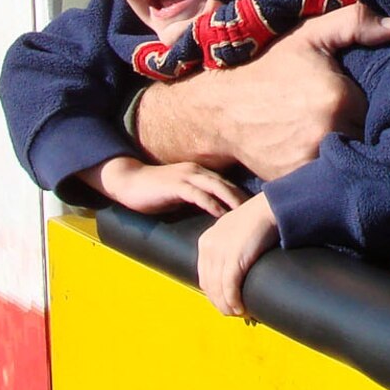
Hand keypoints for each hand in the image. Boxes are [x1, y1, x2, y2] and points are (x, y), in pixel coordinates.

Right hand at [86, 157, 245, 216]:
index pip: (227, 185)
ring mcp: (187, 177)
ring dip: (233, 202)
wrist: (129, 182)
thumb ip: (197, 200)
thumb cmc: (154, 191)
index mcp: (200, 173)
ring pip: (217, 188)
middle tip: (260, 215)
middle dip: (245, 200)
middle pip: (228, 185)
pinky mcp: (176, 185)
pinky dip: (211, 204)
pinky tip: (221, 215)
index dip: (242, 197)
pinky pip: (198, 195)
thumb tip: (213, 217)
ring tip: (246, 217)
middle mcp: (197, 171)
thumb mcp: (181, 194)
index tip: (257, 211)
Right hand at [136, 5, 389, 178]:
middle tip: (352, 120)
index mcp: (338, 98)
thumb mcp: (309, 35)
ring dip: (348, 154)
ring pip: (349, 163)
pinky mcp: (295, 182)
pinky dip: (327, 172)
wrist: (220, 107)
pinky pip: (325, 180)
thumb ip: (354, 22)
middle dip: (365, 132)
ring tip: (339, 138)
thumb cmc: (269, 67)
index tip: (371, 104)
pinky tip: (321, 156)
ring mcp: (310, 162)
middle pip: (367, 140)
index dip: (379, 109)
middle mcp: (327, 134)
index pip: (382, 112)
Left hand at [196, 193, 279, 316]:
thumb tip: (234, 267)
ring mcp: (220, 254)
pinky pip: (230, 289)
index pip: (204, 276)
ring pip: (219, 291)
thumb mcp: (234, 231)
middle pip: (209, 286)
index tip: (225, 302)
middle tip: (234, 312)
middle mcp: (209, 248)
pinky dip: (235, 303)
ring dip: (228, 307)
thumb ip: (229, 246)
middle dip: (220, 303)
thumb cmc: (257, 219)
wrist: (269, 209)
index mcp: (206, 241)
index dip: (214, 293)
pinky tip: (243, 310)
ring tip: (240, 314)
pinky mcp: (234, 260)